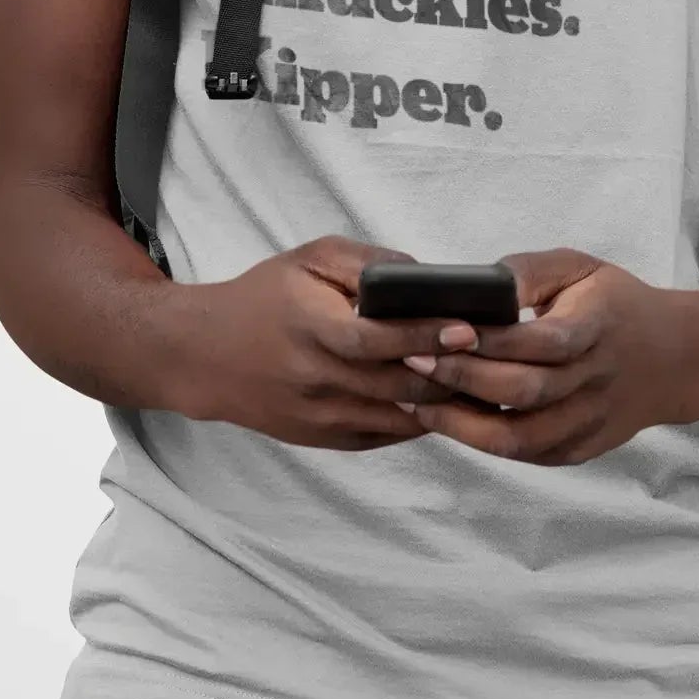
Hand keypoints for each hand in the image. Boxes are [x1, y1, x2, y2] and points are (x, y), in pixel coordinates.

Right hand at [179, 237, 478, 449]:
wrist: (205, 356)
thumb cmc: (265, 297)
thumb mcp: (309, 260)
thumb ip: (366, 263)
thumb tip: (424, 277)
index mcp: (310, 328)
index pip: (376, 340)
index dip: (424, 335)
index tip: (467, 327)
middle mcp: (314, 379)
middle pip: (396, 385)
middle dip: (449, 373)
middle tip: (493, 359)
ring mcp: (318, 416)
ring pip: (397, 417)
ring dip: (442, 403)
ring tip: (483, 382)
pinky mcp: (323, 439)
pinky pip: (384, 435)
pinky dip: (418, 421)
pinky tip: (446, 402)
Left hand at [400, 248, 698, 464]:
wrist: (673, 360)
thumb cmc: (613, 304)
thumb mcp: (580, 267)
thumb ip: (529, 270)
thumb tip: (480, 284)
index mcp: (599, 327)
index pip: (543, 342)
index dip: (492, 341)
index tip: (443, 329)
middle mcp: (597, 381)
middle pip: (524, 393)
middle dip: (463, 381)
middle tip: (412, 363)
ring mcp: (590, 422)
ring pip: (520, 438)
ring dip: (462, 425)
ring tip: (416, 401)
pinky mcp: (580, 448)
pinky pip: (526, 454)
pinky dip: (482, 442)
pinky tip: (448, 420)